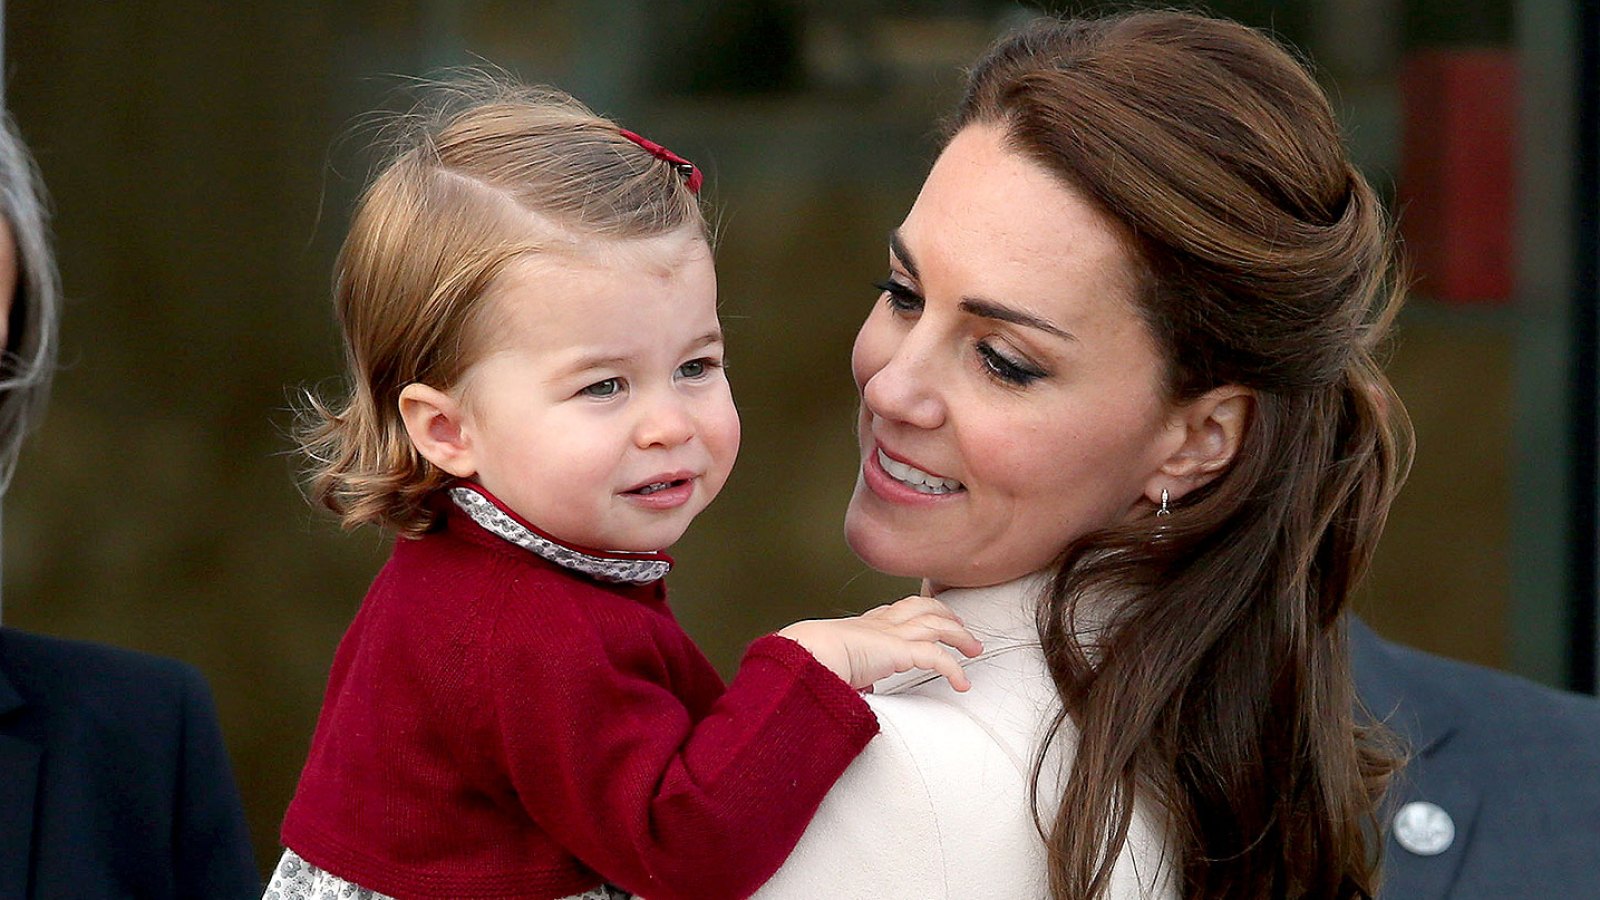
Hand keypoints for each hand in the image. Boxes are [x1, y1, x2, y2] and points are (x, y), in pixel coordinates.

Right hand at [778, 595, 983, 691]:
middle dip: (944, 613)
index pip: (892, 611)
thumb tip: (858, 691)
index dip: (912, 612)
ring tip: (974, 649)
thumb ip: (850, 677)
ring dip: (959, 635)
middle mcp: (879, 624)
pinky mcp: (900, 650)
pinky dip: (954, 669)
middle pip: (921, 607)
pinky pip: (937, 657)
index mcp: (862, 626)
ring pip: (936, 624)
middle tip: (960, 626)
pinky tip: (963, 684)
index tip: (924, 617)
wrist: (804, 655)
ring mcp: (891, 633)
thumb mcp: (832, 667)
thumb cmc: (809, 662)